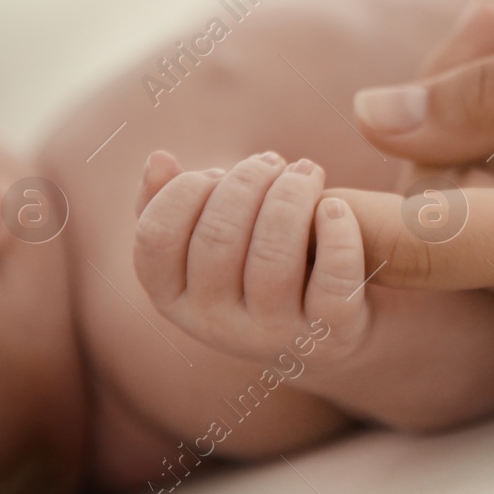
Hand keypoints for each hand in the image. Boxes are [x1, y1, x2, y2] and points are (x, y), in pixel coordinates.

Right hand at [133, 150, 368, 366]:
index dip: (185, 190)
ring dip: (292, 196)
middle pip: (217, 239)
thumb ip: (172, 203)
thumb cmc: (257, 262)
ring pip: (274, 257)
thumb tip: (158, 160)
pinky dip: (337, 234)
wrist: (329, 323)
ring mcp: (274, 334)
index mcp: (174, 298)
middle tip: (272, 162)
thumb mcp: (209, 240)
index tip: (217, 172)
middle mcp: (216, 325)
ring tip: (306, 173)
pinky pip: (333, 281)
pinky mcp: (330, 332)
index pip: (155, 238)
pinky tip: (335, 206)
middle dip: (247, 181)